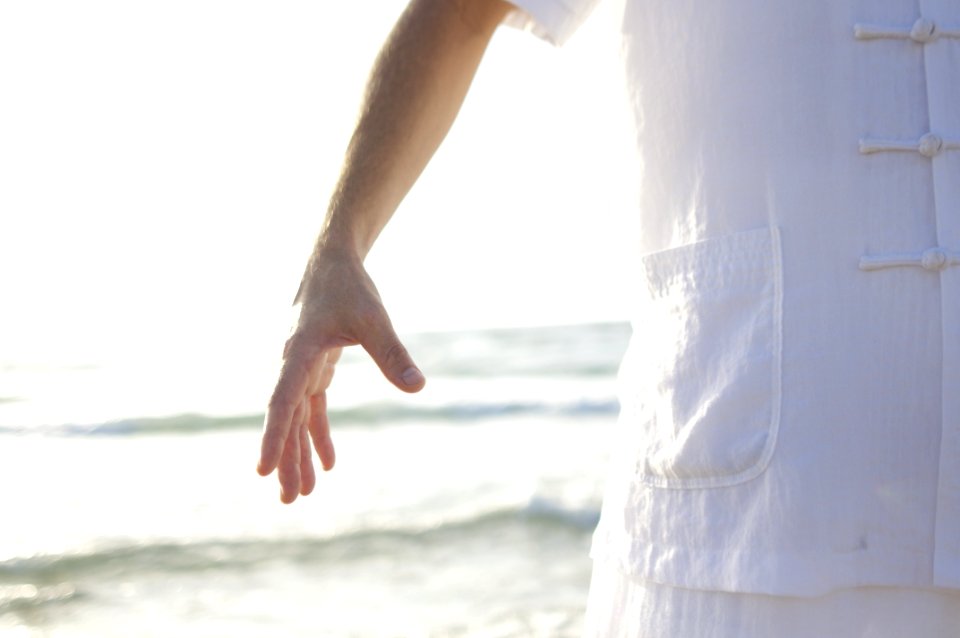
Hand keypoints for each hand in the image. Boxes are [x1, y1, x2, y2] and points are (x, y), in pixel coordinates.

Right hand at [257, 249, 425, 502]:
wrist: (334, 261)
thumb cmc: (349, 287)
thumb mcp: (374, 319)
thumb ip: (392, 354)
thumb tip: (417, 388)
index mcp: (297, 352)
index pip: (281, 401)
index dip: (272, 436)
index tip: (261, 470)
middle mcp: (292, 364)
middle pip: (286, 420)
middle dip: (286, 461)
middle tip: (288, 501)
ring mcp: (301, 368)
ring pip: (297, 420)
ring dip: (299, 455)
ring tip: (301, 495)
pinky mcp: (314, 367)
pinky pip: (312, 409)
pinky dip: (318, 435)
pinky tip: (328, 463)